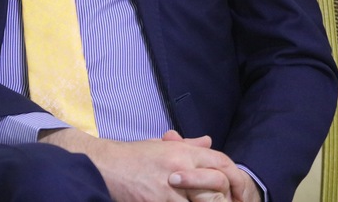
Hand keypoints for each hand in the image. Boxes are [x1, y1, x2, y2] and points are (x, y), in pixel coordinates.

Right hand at [40, 128, 242, 201]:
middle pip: (218, 187)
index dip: (233, 179)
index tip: (235, 192)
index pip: (221, 162)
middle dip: (223, 199)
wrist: (102, 165)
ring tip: (197, 201)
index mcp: (181, 152)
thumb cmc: (129, 157)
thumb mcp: (159, 146)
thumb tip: (208, 141)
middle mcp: (179, 168)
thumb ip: (187, 145)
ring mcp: (169, 188)